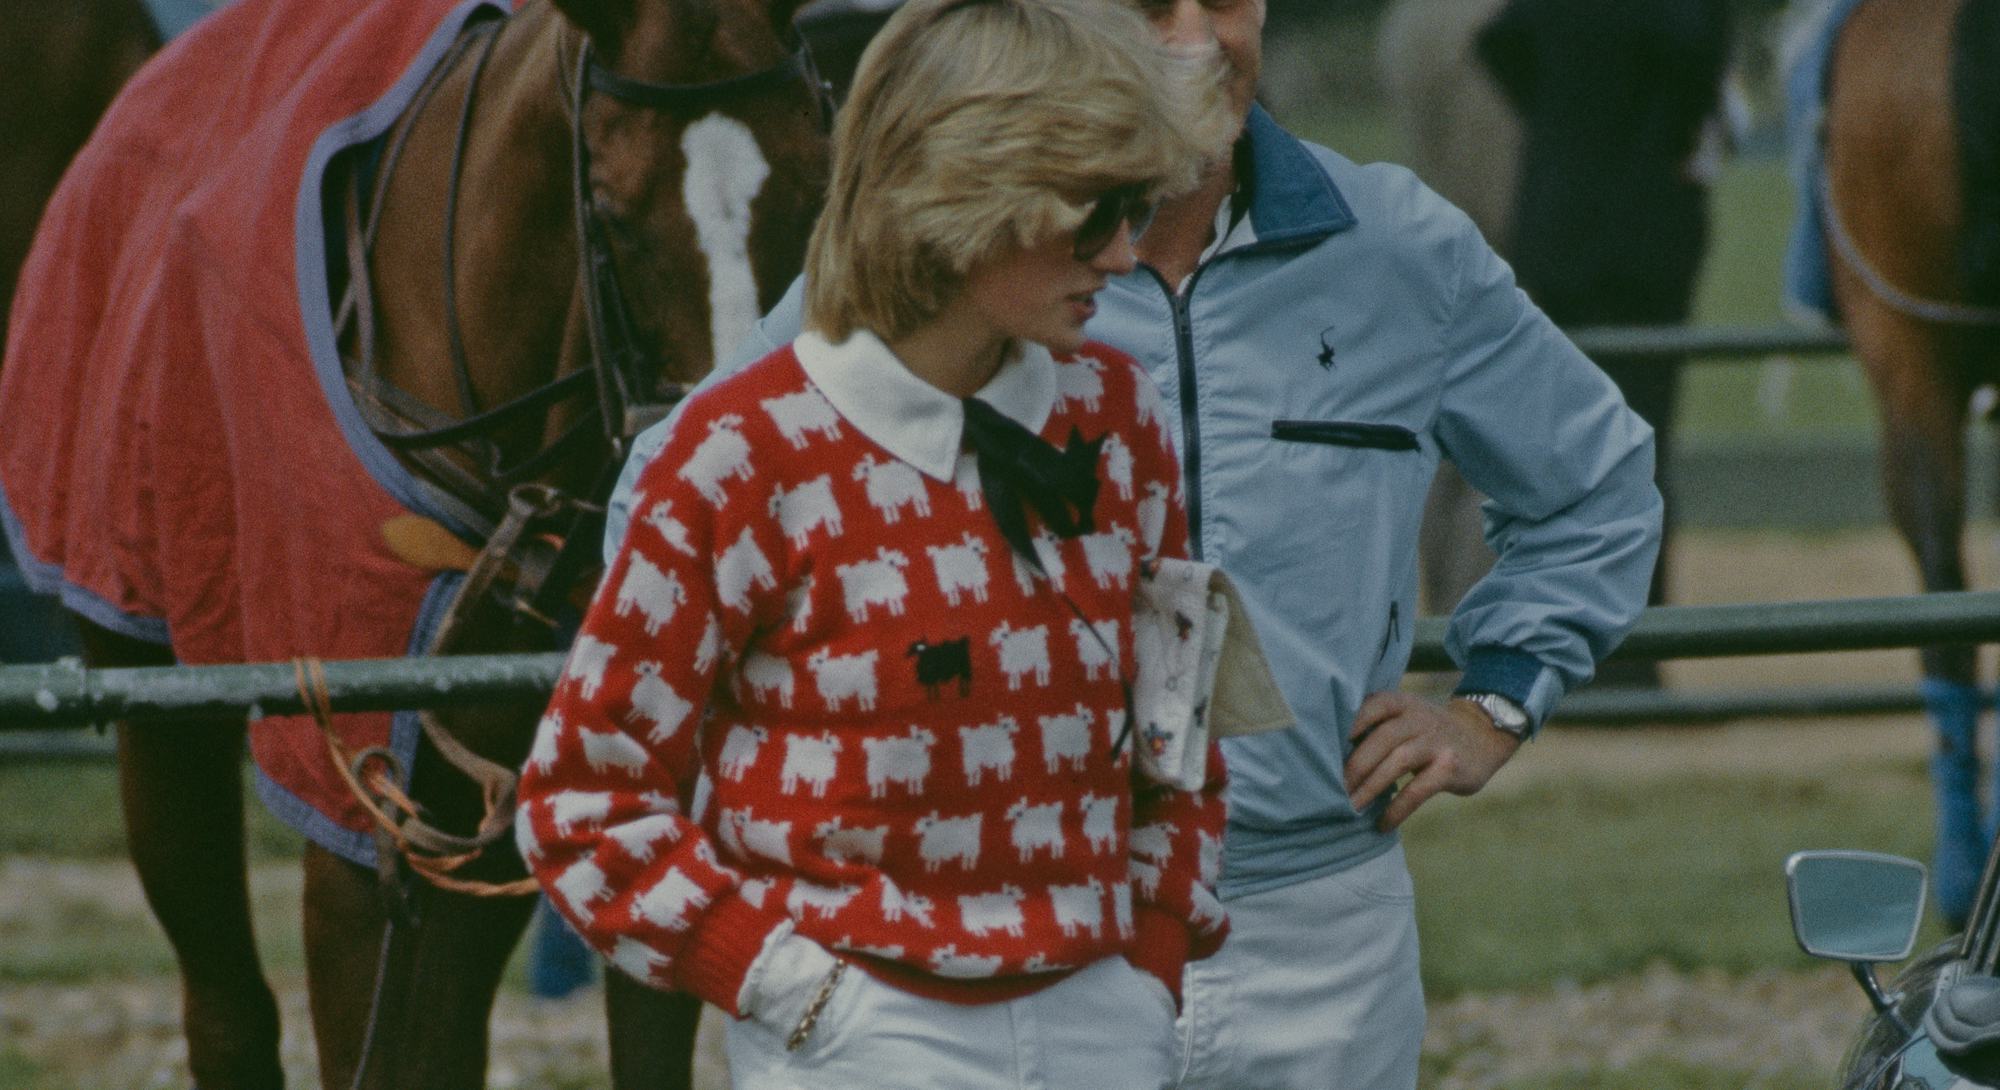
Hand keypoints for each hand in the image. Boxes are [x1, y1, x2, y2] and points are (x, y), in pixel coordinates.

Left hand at [1345, 692, 1520, 830]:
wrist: (1482, 736)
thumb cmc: (1427, 731)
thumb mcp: (1405, 716)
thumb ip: (1376, 727)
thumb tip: (1329, 757)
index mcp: (1402, 703)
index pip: (1371, 707)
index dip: (1348, 725)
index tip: (1323, 748)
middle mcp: (1419, 718)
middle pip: (1381, 739)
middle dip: (1354, 767)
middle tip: (1332, 790)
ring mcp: (1436, 742)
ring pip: (1397, 761)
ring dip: (1371, 787)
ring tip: (1352, 807)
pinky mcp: (1449, 767)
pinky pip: (1419, 790)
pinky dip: (1398, 808)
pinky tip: (1383, 823)